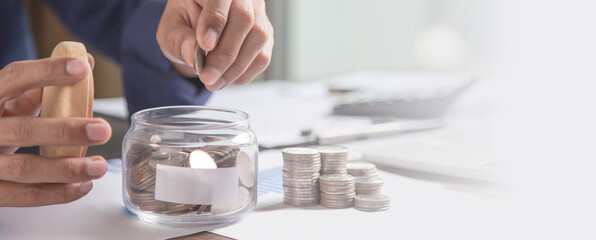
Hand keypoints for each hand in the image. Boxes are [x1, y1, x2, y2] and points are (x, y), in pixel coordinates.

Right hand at [0, 55, 111, 206]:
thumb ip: (39, 89)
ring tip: (98, 166)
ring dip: (67, 169)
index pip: (13, 78)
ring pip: (25, 168)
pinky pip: (25, 196)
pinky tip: (82, 185)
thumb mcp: (8, 105)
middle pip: (22, 130)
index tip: (81, 68)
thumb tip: (82, 64)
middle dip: (66, 131)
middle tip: (102, 130)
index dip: (47, 72)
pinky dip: (58, 193)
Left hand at [157, 0, 273, 90]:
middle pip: (244, 18)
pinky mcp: (265, 33)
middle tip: (207, 77)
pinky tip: (226, 79)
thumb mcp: (170, 30)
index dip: (215, 21)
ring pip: (258, 38)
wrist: (200, 33)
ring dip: (235, 67)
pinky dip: (244, 73)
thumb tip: (192, 53)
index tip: (204, 45)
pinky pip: (263, 55)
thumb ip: (178, 39)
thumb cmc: (184, 25)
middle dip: (225, 54)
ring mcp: (257, 13)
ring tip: (213, 82)